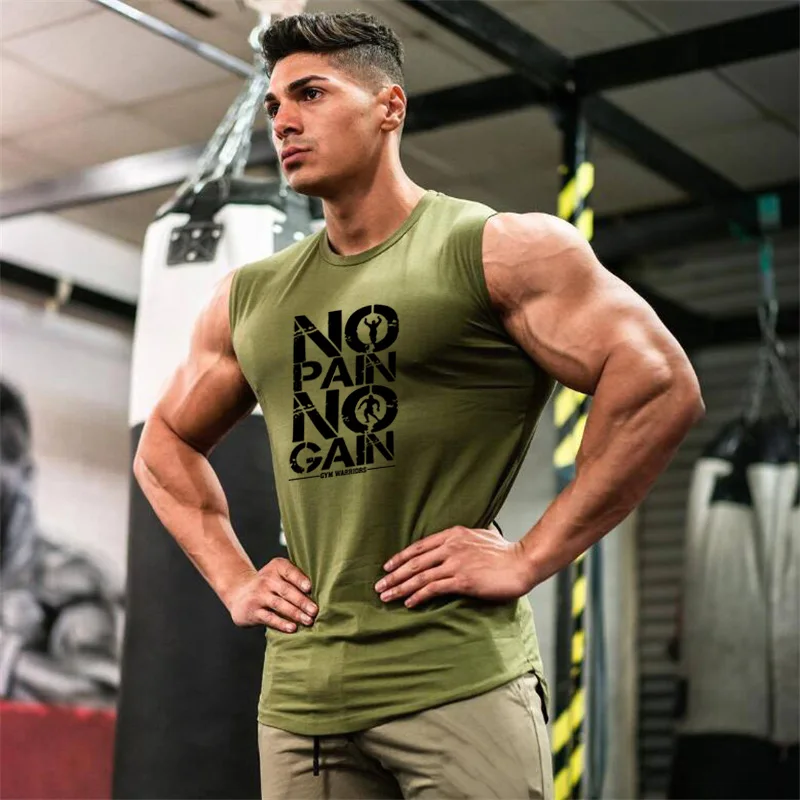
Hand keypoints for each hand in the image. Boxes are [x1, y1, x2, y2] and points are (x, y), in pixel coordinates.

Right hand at [226, 558, 316, 632]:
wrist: (239, 593)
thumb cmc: (269, 584)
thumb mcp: (279, 574)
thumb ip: (295, 578)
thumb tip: (322, 589)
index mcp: (276, 567)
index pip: (289, 571)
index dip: (299, 579)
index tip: (309, 588)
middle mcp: (266, 579)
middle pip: (286, 590)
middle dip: (302, 601)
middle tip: (315, 611)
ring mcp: (258, 595)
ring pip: (279, 604)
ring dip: (295, 613)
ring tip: (308, 620)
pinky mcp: (253, 611)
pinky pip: (269, 617)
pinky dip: (281, 623)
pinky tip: (293, 628)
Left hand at [375, 526, 533, 608]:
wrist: (522, 562)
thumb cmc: (505, 551)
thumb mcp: (480, 535)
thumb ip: (464, 539)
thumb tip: (456, 542)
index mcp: (453, 534)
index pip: (419, 546)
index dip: (401, 557)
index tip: (387, 567)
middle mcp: (451, 546)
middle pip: (414, 562)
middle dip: (394, 575)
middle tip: (379, 586)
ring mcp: (456, 563)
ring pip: (420, 576)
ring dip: (400, 588)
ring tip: (387, 597)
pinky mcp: (462, 580)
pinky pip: (433, 588)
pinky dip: (418, 595)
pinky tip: (409, 602)